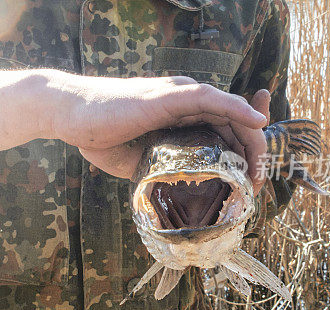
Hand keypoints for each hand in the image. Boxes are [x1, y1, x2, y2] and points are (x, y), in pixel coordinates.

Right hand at [0, 69, 268, 194]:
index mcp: (180, 115)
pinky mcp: (169, 95)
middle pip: (234, 123)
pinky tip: (256, 122)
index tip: (251, 180)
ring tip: (260, 169)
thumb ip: (159, 167)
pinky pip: (212, 98)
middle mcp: (185, 101)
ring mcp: (178, 95)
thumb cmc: (98, 134)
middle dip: (253, 153)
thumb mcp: (139, 158)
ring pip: (229, 111)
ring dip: (251, 140)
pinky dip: (237, 108)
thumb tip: (171, 193)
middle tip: (258, 183)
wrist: (69, 115)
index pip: (224, 129)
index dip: (243, 152)